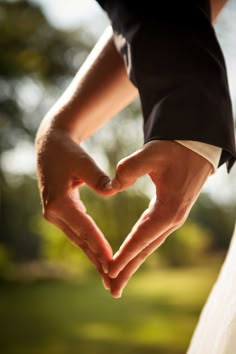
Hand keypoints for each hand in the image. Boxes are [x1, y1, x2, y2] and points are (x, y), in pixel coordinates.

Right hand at [35, 127, 114, 287]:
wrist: (50, 147)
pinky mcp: (61, 213)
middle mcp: (54, 213)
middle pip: (80, 240)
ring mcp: (55, 215)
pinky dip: (89, 244)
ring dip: (93, 256)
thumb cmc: (67, 152)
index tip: (112, 261)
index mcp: (59, 202)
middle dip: (97, 260)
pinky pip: (78, 232)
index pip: (83, 228)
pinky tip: (100, 256)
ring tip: (108, 276)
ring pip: (78, 239)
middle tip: (112, 281)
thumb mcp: (83, 162)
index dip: (98, 244)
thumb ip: (98, 178)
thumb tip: (113, 191)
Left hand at [108, 141, 212, 297]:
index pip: (142, 236)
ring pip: (148, 246)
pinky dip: (138, 250)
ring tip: (117, 281)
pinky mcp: (168, 215)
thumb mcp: (151, 154)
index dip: (126, 254)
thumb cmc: (174, 150)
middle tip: (112, 289)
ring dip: (133, 264)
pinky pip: (150, 237)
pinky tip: (129, 257)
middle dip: (128, 269)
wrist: (195, 148)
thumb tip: (111, 187)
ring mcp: (171, 219)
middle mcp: (171, 219)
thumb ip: (129, 169)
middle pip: (146, 249)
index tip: (110, 270)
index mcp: (168, 208)